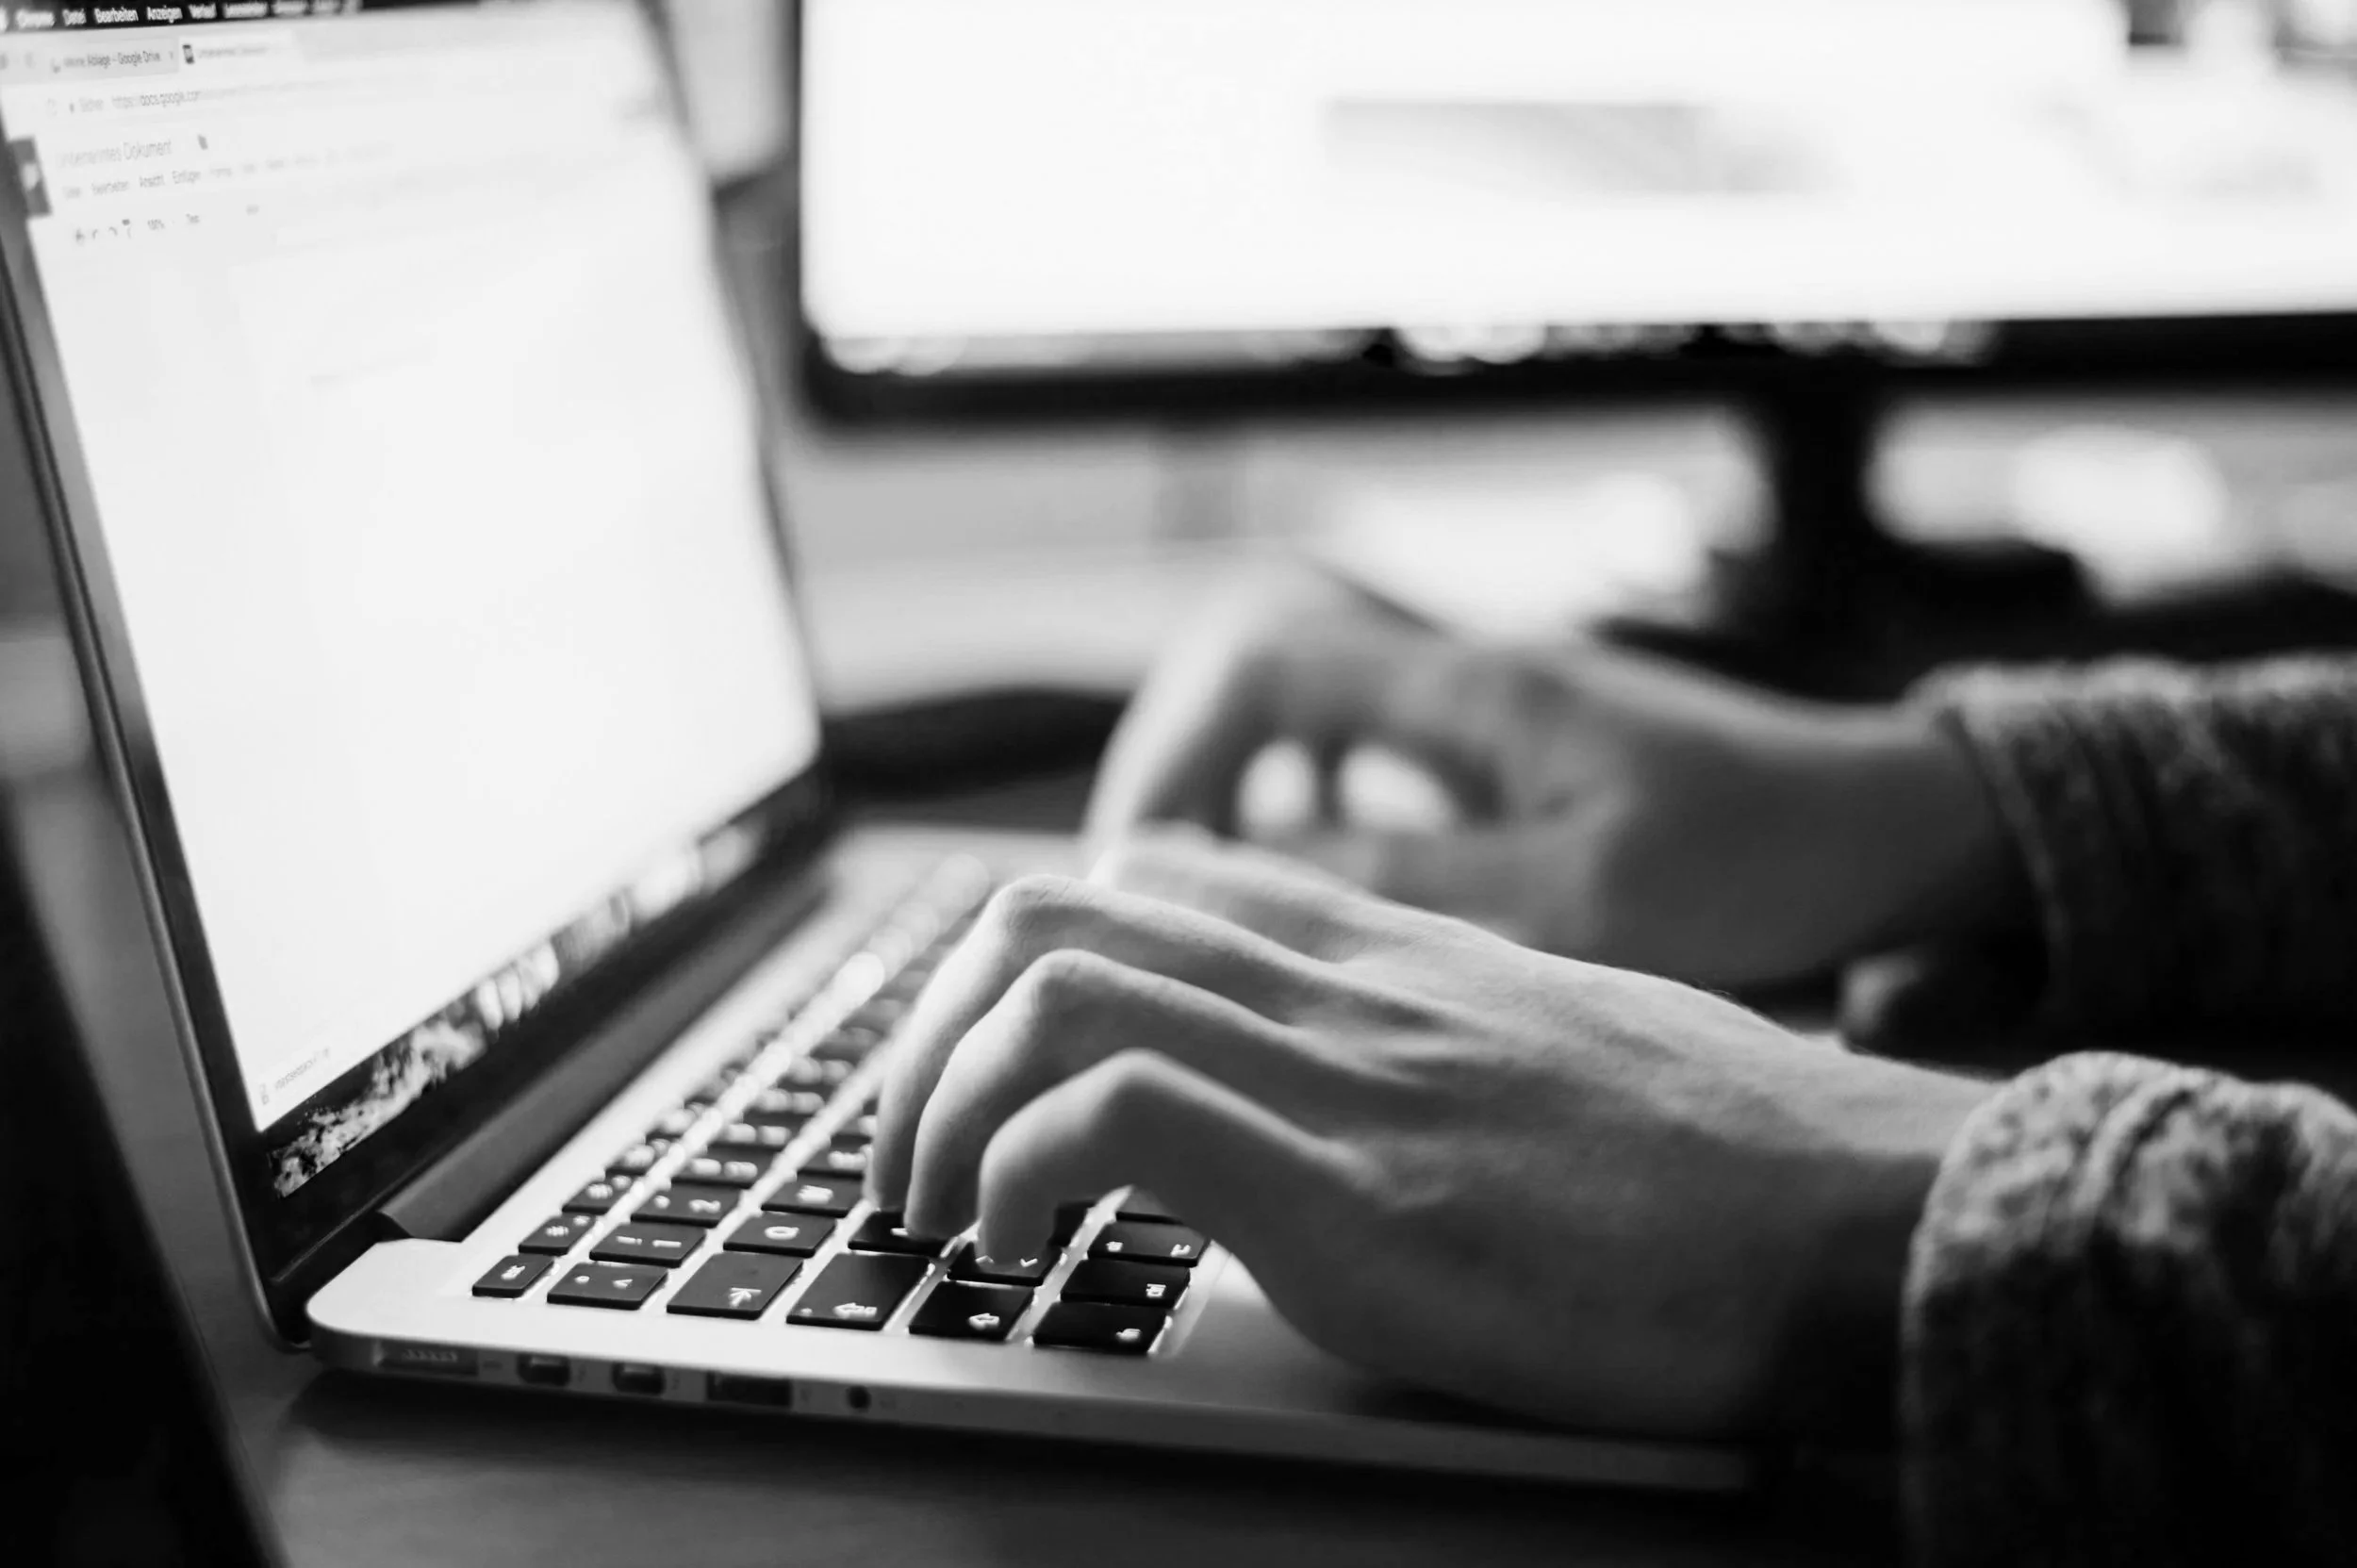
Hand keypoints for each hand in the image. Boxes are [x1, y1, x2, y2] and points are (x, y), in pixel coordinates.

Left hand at [869, 836, 1992, 1439]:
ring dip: (939, 1104)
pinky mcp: (1360, 1198)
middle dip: (927, 1031)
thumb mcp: (1552, 1050)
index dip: (1016, 955)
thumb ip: (1429, 1039)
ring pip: (1052, 989)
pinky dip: (1018, 1174)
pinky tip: (1021, 1250)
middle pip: (1052, 910)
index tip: (977, 1059)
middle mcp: (1345, 986)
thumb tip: (1351, 1092)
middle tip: (907, 1152)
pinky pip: (1117, 1119)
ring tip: (937, 1211)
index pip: (1146, 874)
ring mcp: (1347, 1079)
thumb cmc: (1731, 1157)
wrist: (1867, 1211)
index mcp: (1387, 951)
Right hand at [1087, 565, 2027, 990]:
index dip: (1175, 756)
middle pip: (1257, 677)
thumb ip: (1404, 884)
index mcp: (1469, 690)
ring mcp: (1488, 715)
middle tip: (1150, 896)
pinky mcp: (1514, 760)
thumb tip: (1231, 881)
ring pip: (1308, 722)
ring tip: (1214, 908)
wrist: (1897, 830)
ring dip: (1246, 799)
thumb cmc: (1763, 859)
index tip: (1142, 869)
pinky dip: (1319, 820)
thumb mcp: (1578, 897)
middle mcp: (1463, 679)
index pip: (1259, 668)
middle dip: (1186, 775)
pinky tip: (1329, 900)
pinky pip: (1372, 764)